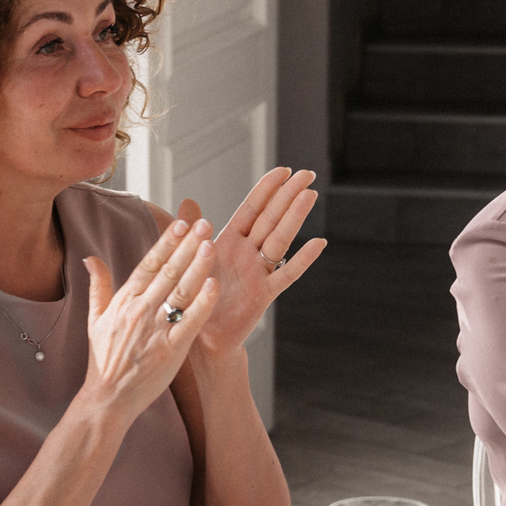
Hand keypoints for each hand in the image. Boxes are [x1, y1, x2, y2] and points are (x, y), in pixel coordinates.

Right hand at [79, 218, 219, 422]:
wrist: (107, 398)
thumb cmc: (104, 360)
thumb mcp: (94, 319)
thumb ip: (98, 285)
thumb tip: (90, 257)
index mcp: (124, 300)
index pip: (148, 263)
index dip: (166, 242)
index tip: (181, 223)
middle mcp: (140, 310)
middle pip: (168, 271)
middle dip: (187, 245)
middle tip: (204, 223)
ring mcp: (155, 329)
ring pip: (180, 291)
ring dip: (197, 266)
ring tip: (211, 244)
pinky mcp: (170, 349)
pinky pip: (189, 321)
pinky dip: (202, 303)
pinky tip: (214, 285)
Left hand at [178, 168, 326, 358]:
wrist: (199, 336)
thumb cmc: (195, 297)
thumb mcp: (189, 259)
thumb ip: (191, 231)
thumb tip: (187, 200)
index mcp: (228, 241)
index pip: (251, 209)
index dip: (267, 189)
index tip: (284, 169)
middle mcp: (247, 253)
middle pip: (271, 218)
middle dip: (288, 195)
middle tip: (307, 174)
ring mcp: (258, 272)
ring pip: (280, 239)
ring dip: (295, 217)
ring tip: (310, 195)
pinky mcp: (264, 294)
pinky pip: (286, 275)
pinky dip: (302, 260)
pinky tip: (318, 243)